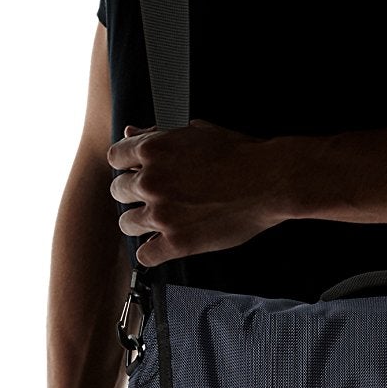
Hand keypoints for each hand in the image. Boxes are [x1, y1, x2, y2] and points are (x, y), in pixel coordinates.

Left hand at [107, 118, 289, 266]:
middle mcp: (150, 181)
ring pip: (127, 224)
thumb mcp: (196, 132)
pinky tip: (163, 245)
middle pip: (118, 191)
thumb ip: (158, 134)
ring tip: (160, 221)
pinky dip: (153, 252)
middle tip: (155, 198)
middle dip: (134, 194)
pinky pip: (145, 255)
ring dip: (140, 223)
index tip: (139, 172)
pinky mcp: (176, 242)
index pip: (116, 158)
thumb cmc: (238, 153)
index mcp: (152, 149)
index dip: (128, 166)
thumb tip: (132, 132)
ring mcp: (161, 214)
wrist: (270, 180)